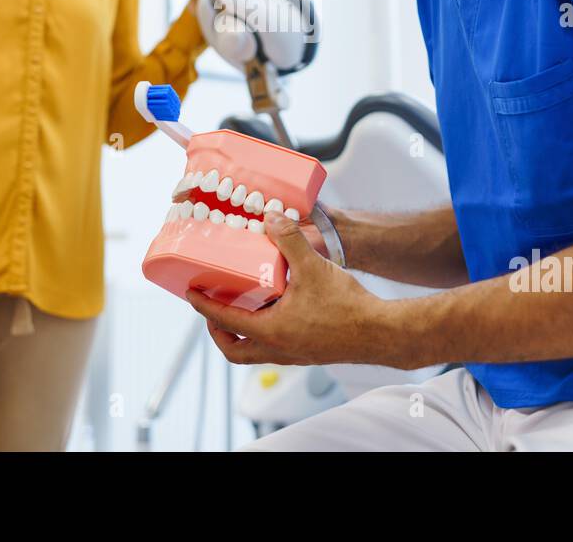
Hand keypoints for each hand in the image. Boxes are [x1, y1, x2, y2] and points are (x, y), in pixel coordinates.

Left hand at [184, 211, 392, 366]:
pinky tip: (278, 307)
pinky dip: (266, 330)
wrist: (382, 333)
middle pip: (234, 350)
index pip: (224, 321)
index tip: (190, 293)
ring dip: (242, 332)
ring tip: (243, 306)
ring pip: (255, 351)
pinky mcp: (309, 352)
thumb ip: (290, 241)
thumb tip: (271, 218)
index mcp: (271, 332)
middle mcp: (278, 349)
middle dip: (218, 331)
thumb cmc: (348, 308)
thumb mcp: (313, 267)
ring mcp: (294, 354)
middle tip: (212, 309)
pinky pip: (276, 347)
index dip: (203, 306)